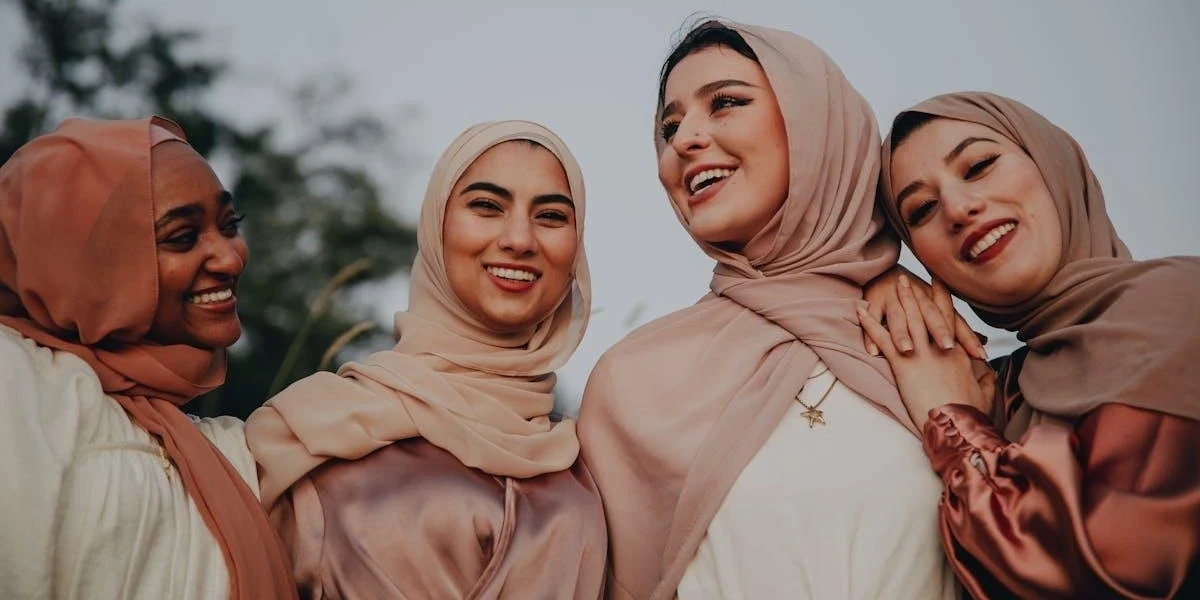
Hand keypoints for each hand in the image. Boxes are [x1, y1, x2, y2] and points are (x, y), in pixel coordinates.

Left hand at [857, 275, 994, 430]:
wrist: (958, 426)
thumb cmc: (970, 414)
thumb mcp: (984, 394)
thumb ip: (986, 379)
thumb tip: (989, 372)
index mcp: (958, 353)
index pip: (949, 318)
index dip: (942, 298)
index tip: (938, 281)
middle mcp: (939, 347)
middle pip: (926, 313)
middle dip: (916, 293)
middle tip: (907, 277)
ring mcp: (921, 354)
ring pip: (908, 319)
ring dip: (898, 300)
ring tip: (891, 283)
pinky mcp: (903, 365)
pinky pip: (883, 339)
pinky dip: (870, 324)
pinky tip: (860, 311)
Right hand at [862, 265, 986, 359]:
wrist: (884, 270)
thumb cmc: (914, 298)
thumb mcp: (937, 310)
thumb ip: (958, 328)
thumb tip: (984, 343)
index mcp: (935, 303)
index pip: (955, 321)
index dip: (967, 337)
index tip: (981, 355)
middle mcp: (917, 298)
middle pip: (929, 315)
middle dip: (938, 330)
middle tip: (947, 348)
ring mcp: (894, 299)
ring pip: (898, 317)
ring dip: (902, 333)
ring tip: (907, 350)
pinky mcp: (874, 302)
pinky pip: (872, 318)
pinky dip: (871, 333)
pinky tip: (873, 351)